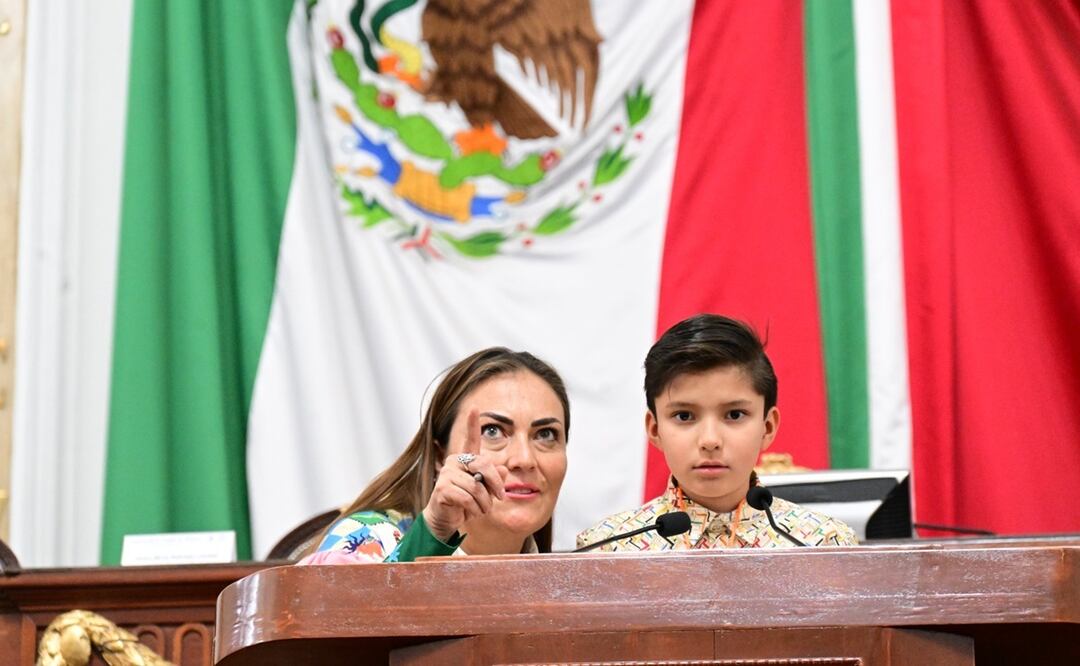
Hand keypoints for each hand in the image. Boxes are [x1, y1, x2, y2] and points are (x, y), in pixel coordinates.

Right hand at [423, 410, 507, 540]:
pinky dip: (474, 508)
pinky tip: (470, 512)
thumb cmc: (467, 502)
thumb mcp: (486, 490)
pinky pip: (467, 497)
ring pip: (476, 486)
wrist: (447, 519)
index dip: (472, 424)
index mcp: (466, 459)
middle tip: (501, 497)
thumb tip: (503, 469)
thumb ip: (495, 478)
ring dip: (484, 503)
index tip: (475, 408)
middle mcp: (454, 462)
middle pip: (483, 464)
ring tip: (481, 509)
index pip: (470, 439)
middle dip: (496, 483)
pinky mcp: (442, 488)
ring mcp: (447, 474)